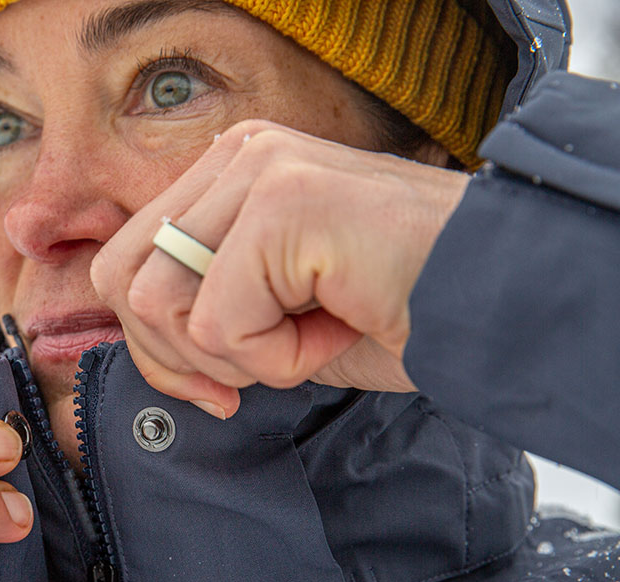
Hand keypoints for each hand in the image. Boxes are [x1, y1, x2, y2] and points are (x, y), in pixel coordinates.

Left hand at [91, 120, 470, 418]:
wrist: (498, 303)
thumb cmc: (395, 309)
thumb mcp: (273, 310)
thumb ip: (199, 309)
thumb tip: (138, 347)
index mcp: (229, 170)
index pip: (126, 262)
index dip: (152, 343)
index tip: (213, 386)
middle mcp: (238, 154)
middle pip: (124, 280)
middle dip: (174, 358)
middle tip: (241, 384)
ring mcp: (260, 170)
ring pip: (161, 303)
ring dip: (236, 358)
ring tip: (306, 340)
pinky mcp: (284, 204)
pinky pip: (221, 325)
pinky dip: (277, 359)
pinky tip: (335, 327)